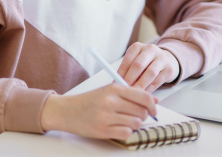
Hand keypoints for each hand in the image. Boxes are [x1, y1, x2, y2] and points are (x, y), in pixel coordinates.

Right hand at [40, 83, 157, 140]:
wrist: (66, 111)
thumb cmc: (90, 100)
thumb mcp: (110, 91)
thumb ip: (132, 94)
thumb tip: (155, 100)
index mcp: (114, 88)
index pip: (143, 96)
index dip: (152, 105)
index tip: (153, 110)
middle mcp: (110, 101)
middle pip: (141, 111)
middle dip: (143, 116)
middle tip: (136, 116)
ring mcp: (106, 117)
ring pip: (135, 123)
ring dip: (135, 124)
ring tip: (126, 121)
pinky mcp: (102, 130)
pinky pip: (126, 133)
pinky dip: (127, 132)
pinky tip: (119, 128)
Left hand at [117, 43, 179, 91]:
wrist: (166, 60)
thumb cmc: (146, 63)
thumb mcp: (135, 61)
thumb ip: (127, 71)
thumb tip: (117, 84)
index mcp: (138, 47)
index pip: (128, 60)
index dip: (121, 74)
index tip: (116, 84)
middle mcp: (150, 49)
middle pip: (138, 65)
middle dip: (130, 80)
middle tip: (125, 90)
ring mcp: (161, 58)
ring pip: (150, 73)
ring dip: (140, 85)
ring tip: (134, 93)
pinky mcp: (169, 69)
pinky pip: (157, 81)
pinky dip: (149, 89)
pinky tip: (143, 94)